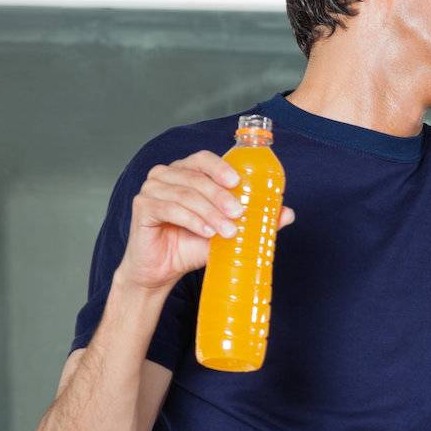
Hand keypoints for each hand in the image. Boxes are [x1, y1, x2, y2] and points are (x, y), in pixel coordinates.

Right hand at [115, 150, 295, 293]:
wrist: (163, 270)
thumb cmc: (192, 245)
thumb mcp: (228, 232)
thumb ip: (255, 220)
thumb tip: (288, 213)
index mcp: (187, 172)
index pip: (204, 159)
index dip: (221, 167)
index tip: (239, 182)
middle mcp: (167, 175)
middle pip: (196, 177)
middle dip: (221, 196)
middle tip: (239, 214)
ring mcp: (152, 189)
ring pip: (186, 193)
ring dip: (210, 212)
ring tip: (227, 231)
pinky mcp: (142, 207)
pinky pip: (169, 208)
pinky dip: (191, 220)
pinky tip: (206, 232)